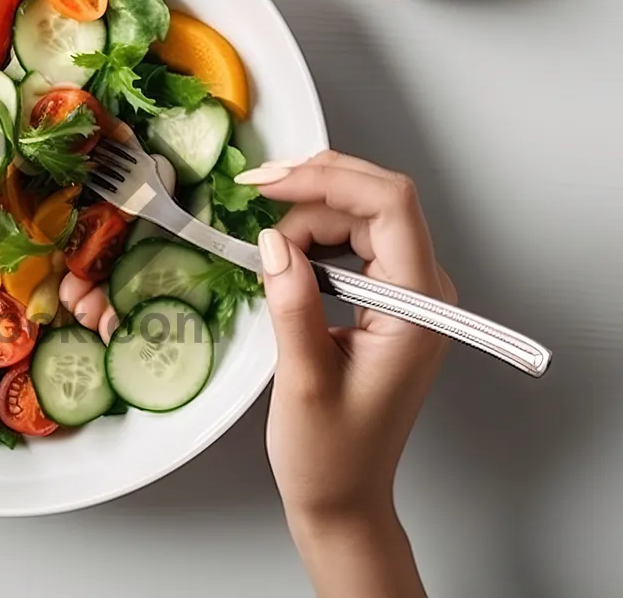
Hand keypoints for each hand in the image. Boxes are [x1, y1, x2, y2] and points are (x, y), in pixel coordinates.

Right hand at [241, 151, 456, 597]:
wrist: (343, 496)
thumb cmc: (330, 453)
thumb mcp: (303, 379)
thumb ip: (292, 303)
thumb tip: (270, 241)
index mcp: (417, 307)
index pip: (390, 206)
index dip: (329, 180)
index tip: (268, 185)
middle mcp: (423, 292)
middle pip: (376, 202)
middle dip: (314, 189)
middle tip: (251, 196)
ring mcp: (408, 295)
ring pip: (361, 217)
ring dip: (308, 216)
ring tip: (264, 249)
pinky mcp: (386, 302)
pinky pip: (354, 244)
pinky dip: (314, 237)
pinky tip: (283, 257)